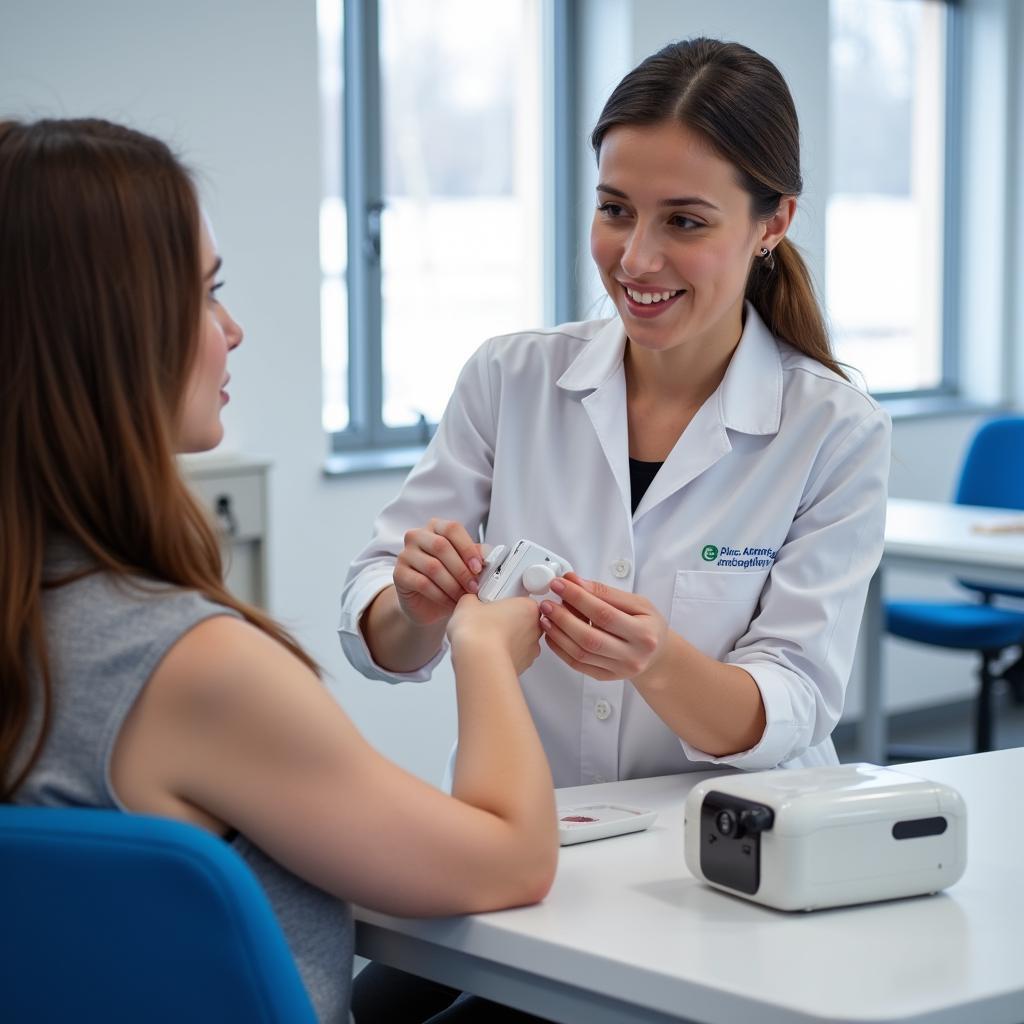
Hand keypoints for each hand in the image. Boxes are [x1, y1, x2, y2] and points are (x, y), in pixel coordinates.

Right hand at [393, 518, 483, 626]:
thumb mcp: (465, 566)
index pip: (452, 528)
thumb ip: (476, 556)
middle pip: (441, 546)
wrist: (426, 604)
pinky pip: (422, 583)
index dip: (467, 548)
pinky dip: (440, 595)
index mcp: (436, 527)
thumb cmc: (448, 580)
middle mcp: (417, 536)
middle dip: (462, 570)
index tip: (479, 568)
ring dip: (453, 585)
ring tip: (464, 598)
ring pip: (433, 566)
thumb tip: (490, 555)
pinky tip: (450, 603)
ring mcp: (405, 554)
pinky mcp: (398, 574)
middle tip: (474, 587)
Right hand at [448, 594, 542, 675]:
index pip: (523, 602)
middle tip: (489, 621)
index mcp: (528, 608)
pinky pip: (514, 658)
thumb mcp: (468, 603)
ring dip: (507, 640)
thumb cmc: (479, 632)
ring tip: (485, 639)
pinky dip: (503, 656)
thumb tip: (470, 602)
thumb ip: (473, 600)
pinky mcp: (523, 667)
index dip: (507, 604)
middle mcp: (534, 630)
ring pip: (521, 642)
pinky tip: (488, 653)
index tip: (495, 606)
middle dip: (508, 622)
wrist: (478, 661)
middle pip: (524, 622)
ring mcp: (530, 651)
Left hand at [539, 573, 669, 681]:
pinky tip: (552, 634)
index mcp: (644, 633)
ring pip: (581, 654)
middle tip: (548, 603)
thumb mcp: (637, 602)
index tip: (560, 584)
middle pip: (590, 638)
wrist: (657, 654)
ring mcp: (618, 670)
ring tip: (546, 617)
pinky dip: (560, 649)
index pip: (604, 614)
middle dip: (564, 618)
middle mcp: (632, 656)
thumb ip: (605, 592)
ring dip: (558, 634)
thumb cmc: (648, 624)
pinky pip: (578, 665)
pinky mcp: (605, 677)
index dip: (578, 598)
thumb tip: (575, 581)